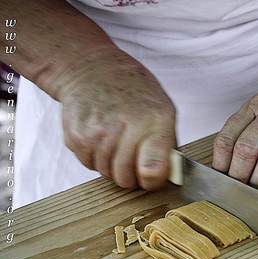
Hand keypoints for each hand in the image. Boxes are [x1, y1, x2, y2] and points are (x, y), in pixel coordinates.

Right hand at [56, 50, 175, 189]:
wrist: (92, 67)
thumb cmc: (134, 90)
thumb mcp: (163, 108)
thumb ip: (167, 144)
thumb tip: (170, 176)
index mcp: (156, 120)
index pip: (154, 169)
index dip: (154, 181)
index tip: (153, 177)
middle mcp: (126, 125)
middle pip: (126, 178)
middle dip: (132, 177)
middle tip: (134, 163)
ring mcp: (98, 131)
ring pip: (106, 173)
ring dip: (112, 167)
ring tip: (117, 144)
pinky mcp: (77, 135)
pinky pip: (88, 164)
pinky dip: (95, 158)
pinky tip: (101, 138)